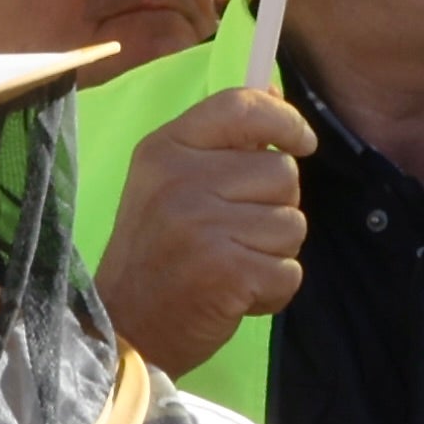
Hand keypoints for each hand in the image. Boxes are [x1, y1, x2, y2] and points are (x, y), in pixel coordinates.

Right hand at [90, 88, 312, 374]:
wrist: (123, 328)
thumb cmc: (156, 254)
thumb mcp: (168, 183)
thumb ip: (218, 144)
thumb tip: (273, 94)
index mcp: (165, 149)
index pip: (241, 106)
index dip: (284, 120)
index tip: (301, 142)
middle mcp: (181, 179)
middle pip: (283, 172)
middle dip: (274, 207)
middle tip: (231, 235)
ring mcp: (203, 224)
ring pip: (293, 223)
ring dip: (273, 252)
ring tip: (229, 265)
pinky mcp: (227, 270)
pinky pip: (290, 270)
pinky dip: (273, 290)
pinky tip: (235, 294)